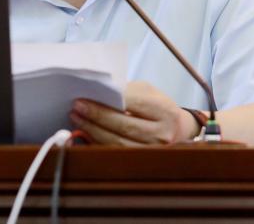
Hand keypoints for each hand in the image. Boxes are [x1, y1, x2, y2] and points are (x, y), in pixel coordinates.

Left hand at [69, 80, 197, 144]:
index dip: (107, 101)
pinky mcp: (143, 162)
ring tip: (78, 119)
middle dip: (96, 116)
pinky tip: (86, 132)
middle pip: (124, 125)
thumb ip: (126, 91)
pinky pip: (116, 153)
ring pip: (118, 142)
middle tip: (77, 107)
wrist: (177, 129)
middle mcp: (162, 133)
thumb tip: (98, 92)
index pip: (133, 103)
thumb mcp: (147, 91)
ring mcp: (153, 151)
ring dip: (93, 131)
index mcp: (165, 110)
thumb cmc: (157, 106)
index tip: (84, 97)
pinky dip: (98, 142)